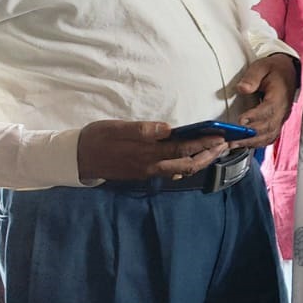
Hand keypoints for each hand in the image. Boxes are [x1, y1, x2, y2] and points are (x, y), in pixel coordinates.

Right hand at [76, 119, 231, 181]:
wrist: (76, 158)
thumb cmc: (97, 138)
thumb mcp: (116, 128)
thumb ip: (142, 131)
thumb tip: (167, 129)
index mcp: (147, 153)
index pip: (183, 148)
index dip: (204, 143)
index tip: (221, 137)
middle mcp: (151, 166)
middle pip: (188, 163)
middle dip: (209, 155)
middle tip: (226, 145)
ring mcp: (148, 172)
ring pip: (181, 169)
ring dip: (200, 161)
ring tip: (215, 152)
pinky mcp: (144, 173)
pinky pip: (170, 172)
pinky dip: (186, 165)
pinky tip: (192, 160)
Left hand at [231, 53, 298, 146]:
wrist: (288, 72)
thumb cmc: (274, 70)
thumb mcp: (262, 67)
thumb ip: (252, 77)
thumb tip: (242, 88)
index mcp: (280, 95)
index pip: (269, 109)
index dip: (255, 116)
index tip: (241, 120)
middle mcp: (282, 110)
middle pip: (268, 126)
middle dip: (250, 134)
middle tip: (232, 138)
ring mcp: (281, 118)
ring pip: (269, 135)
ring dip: (252, 142)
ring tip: (235, 144)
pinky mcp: (277, 122)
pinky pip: (270, 137)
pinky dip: (258, 143)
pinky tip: (245, 144)